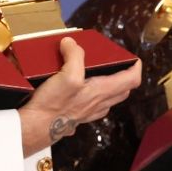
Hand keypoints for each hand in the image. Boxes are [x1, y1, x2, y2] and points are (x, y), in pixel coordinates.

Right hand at [18, 37, 141, 155]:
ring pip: (109, 100)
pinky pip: (92, 107)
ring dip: (111, 87)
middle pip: (123, 91)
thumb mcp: (67, 75)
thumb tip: (71, 43)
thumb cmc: (54, 106)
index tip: (134, 58)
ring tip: (102, 75)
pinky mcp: (75, 117)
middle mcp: (98, 104)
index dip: (136, 67)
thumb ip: (74, 57)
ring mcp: (88, 113)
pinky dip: (94, 97)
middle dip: (125, 76)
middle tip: (119, 65)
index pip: (131, 80)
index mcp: (101, 91)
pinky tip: (82, 91)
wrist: (36, 128)